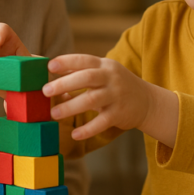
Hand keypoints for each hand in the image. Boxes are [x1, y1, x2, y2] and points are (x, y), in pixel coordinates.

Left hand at [44, 55, 178, 145]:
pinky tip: (75, 134)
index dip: (67, 62)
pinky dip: (88, 129)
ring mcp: (116, 96)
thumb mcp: (103, 74)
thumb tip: (53, 82)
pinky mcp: (119, 114)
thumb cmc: (116, 86)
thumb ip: (81, 76)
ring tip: (54, 114)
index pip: (84, 60)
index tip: (50, 66)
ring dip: (71, 107)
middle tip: (45, 90)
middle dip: (64, 83)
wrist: (147, 102)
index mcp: (104, 65)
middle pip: (87, 77)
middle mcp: (111, 78)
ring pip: (92, 100)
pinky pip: (102, 122)